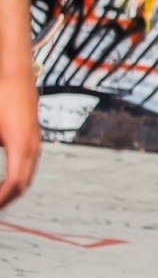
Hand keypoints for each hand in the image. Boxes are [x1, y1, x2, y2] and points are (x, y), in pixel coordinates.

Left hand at [0, 76, 39, 209]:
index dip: (1, 200)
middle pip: (22, 185)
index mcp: (21, 146)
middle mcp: (32, 148)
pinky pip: (25, 168)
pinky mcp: (31, 141)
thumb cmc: (2, 96)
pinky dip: (14, 182)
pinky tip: (2, 185)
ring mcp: (34, 144)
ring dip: (10, 193)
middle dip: (5, 201)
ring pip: (25, 178)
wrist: (17, 75)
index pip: (15, 184)